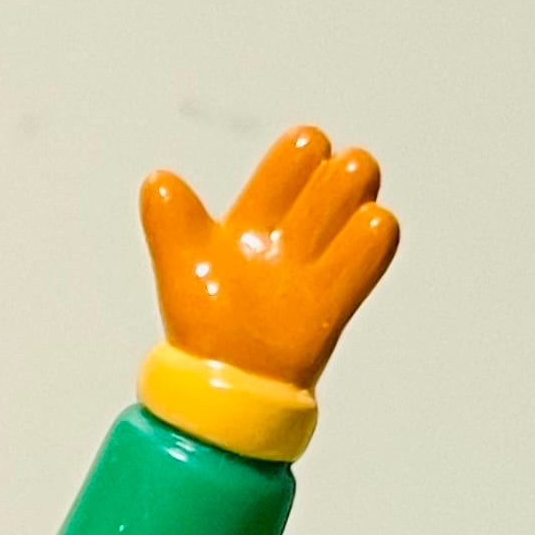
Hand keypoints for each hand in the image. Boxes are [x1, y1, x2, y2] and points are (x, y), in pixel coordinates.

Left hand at [139, 125, 400, 392]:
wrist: (221, 383)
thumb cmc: (202, 323)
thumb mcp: (179, 265)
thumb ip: (170, 222)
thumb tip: (157, 180)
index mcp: (262, 214)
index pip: (302, 151)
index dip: (303, 151)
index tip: (291, 172)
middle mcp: (298, 233)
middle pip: (346, 169)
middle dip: (336, 174)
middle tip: (308, 209)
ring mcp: (320, 265)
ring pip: (365, 197)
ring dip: (353, 199)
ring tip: (323, 232)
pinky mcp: (336, 300)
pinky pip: (377, 242)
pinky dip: (369, 235)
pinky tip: (344, 252)